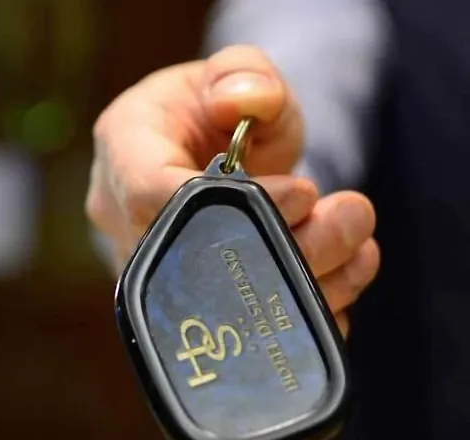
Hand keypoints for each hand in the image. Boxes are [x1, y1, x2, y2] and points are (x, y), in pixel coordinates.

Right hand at [85, 46, 378, 335]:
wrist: (205, 152)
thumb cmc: (213, 110)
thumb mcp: (233, 73)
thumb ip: (242, 73)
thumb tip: (244, 102)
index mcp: (123, 151)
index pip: (151, 195)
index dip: (226, 206)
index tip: (301, 192)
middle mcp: (122, 220)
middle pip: (190, 260)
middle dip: (283, 251)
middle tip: (350, 219)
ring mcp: (153, 269)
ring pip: (216, 303)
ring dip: (302, 283)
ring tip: (359, 248)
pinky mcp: (184, 302)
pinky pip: (234, 323)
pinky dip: (295, 313)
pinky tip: (337, 290)